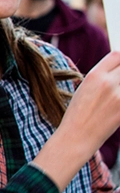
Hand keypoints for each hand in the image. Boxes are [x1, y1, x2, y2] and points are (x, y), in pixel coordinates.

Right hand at [36, 51, 119, 189]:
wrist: (77, 137)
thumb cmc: (78, 113)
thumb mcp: (85, 88)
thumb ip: (102, 76)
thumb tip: (118, 70)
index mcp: (95, 75)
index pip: (117, 55)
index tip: (119, 68)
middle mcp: (108, 83)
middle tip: (117, 85)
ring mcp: (119, 97)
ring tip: (115, 97)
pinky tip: (117, 105)